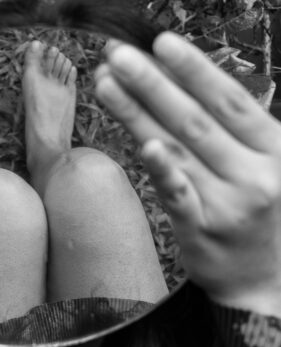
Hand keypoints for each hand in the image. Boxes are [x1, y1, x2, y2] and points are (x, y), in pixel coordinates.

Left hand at [95, 32, 280, 315]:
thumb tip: (185, 86)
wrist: (264, 280)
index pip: (229, 100)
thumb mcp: (265, 166)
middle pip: (196, 118)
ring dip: (138, 113)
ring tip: (106, 82)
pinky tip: (145, 146)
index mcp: (275, 148)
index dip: (194, 69)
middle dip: (153, 83)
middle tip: (118, 54)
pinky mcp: (202, 231)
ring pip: (178, 149)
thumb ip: (235, 132)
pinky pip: (179, 195)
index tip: (160, 42)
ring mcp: (229, 202)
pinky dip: (164, 170)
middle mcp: (255, 172)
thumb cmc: (260, 214)